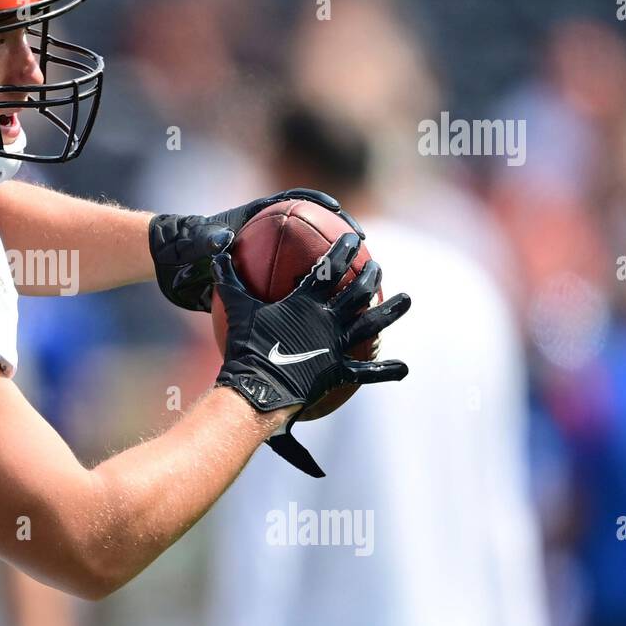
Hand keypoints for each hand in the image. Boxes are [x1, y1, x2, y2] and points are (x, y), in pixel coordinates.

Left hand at [148, 188, 363, 312]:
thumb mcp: (198, 244)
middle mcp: (268, 239)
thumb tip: (223, 239)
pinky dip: (308, 305)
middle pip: (312, 234)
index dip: (319, 203)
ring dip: (334, 277)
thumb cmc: (184, 248)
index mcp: (257, 219)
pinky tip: (325, 323)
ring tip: (360, 293)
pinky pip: (291, 293)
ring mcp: (268, 261)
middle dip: (339, 242)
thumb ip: (209, 240)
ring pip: (308, 267)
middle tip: (363, 255)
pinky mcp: (262, 283)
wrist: (171, 267)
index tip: (340, 213)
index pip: (295, 202)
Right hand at [212, 231, 410, 476]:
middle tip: (378, 266)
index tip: (355, 239)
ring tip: (407, 299)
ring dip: (391, 311)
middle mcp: (328, 319)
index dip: (344, 251)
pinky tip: (404, 368)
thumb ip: (229, 278)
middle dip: (370, 275)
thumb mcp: (236, 307)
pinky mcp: (339, 371)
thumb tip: (218, 252)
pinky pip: (367, 372)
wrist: (258, 386)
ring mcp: (337, 345)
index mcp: (307, 301)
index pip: (330, 268)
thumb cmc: (246, 345)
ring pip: (372, 324)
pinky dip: (386, 370)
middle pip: (357, 291)